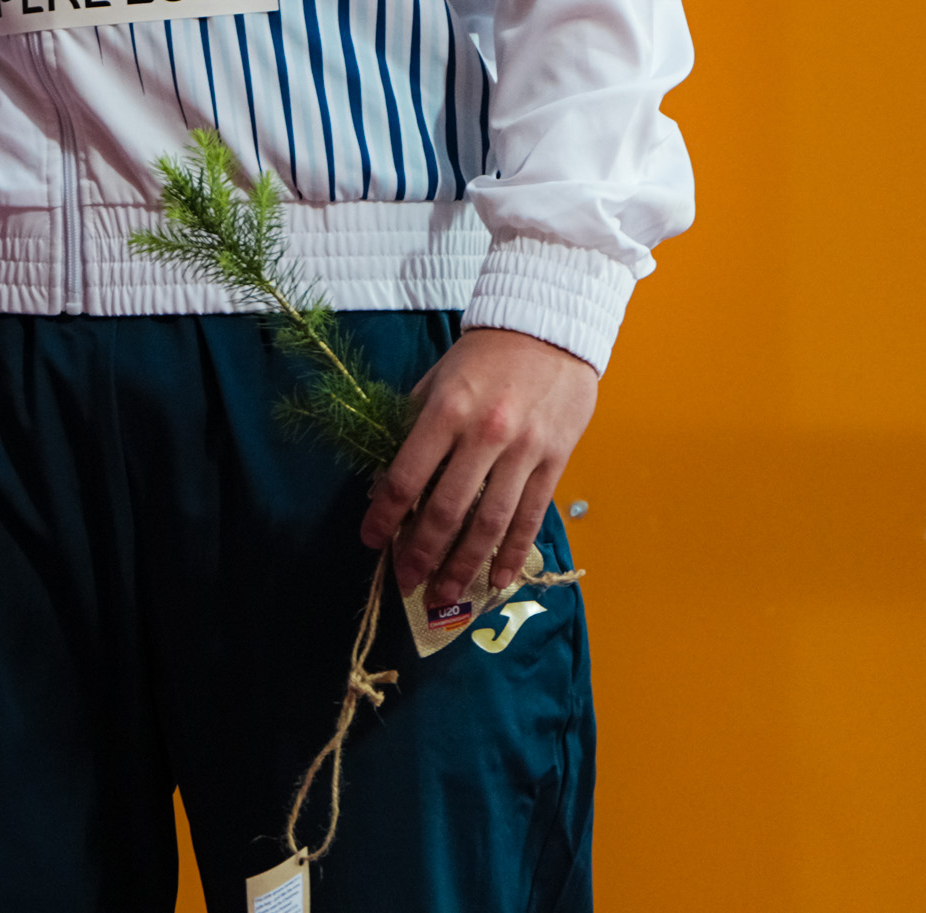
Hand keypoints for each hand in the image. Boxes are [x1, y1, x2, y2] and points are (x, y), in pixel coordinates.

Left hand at [359, 324, 598, 611]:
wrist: (549, 330)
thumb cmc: (483, 356)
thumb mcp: (436, 379)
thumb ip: (412, 427)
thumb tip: (386, 483)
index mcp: (446, 411)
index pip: (406, 477)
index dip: (385, 516)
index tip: (370, 541)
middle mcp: (485, 435)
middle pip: (448, 510)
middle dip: (422, 553)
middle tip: (406, 582)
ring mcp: (524, 452)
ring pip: (490, 523)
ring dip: (464, 565)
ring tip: (445, 593)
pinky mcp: (555, 462)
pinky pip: (530, 517)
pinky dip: (511, 553)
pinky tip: (495, 579)